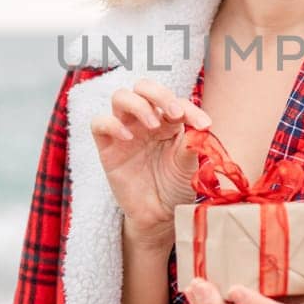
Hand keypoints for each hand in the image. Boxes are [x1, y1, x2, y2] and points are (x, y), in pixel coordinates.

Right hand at [90, 78, 212, 249]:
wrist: (160, 216)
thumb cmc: (176, 187)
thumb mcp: (189, 166)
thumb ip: (192, 145)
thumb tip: (199, 128)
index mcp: (169, 121)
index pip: (176, 102)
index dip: (191, 109)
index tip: (204, 125)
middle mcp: (146, 121)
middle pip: (143, 87)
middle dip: (160, 94)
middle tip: (175, 113)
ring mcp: (125, 131)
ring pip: (120, 97)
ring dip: (138, 105)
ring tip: (153, 125)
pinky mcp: (108, 148)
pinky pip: (99, 123)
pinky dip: (111, 124)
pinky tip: (128, 137)